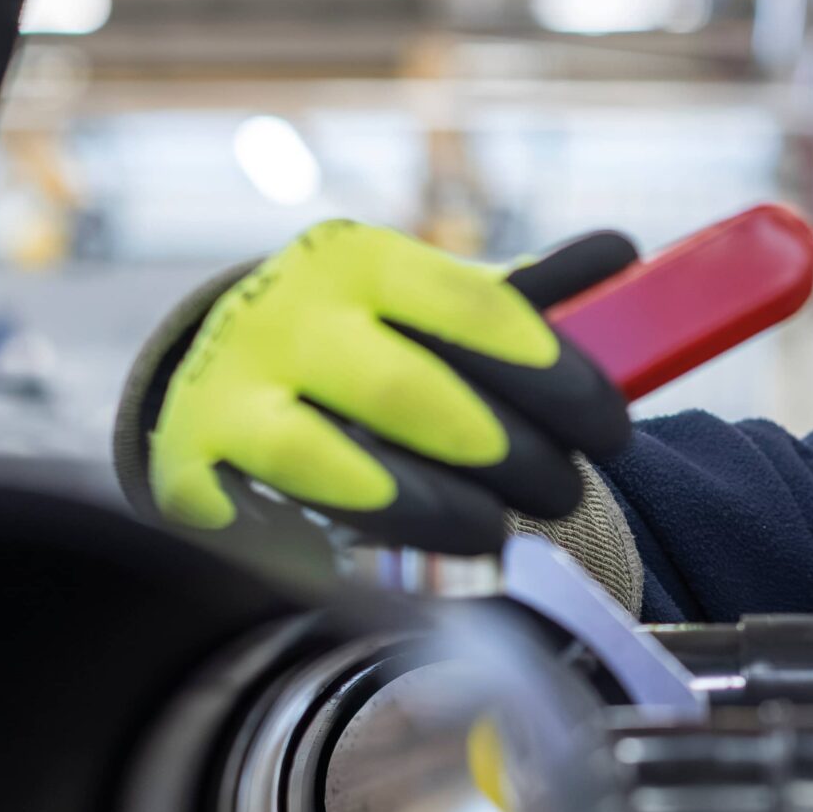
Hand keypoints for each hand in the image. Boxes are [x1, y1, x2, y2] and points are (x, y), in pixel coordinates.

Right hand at [147, 220, 634, 553]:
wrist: (217, 382)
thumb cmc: (362, 346)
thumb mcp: (432, 309)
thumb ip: (523, 297)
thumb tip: (624, 250)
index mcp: (353, 258)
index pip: (473, 311)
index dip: (558, 376)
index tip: (613, 430)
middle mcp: (280, 316)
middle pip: (413, 394)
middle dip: (511, 455)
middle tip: (565, 491)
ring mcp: (225, 398)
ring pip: (340, 472)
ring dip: (439, 515)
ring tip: (496, 531)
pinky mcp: (188, 477)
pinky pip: (282, 532)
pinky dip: (351, 554)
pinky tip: (407, 562)